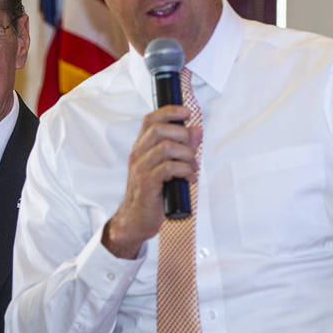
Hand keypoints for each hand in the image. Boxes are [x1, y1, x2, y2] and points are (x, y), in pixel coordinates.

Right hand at [102, 105, 200, 258]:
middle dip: (183, 135)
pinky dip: (185, 171)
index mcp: (141, 148)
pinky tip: (190, 179)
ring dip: (187, 155)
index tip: (187, 112)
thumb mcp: (167, 167)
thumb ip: (181, 148)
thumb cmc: (153, 194)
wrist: (136, 220)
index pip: (151, 119)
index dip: (170, 111)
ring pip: (167, 147)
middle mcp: (138, 155)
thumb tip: (197, 130)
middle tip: (192, 150)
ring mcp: (141, 169)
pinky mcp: (148, 184)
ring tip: (193, 168)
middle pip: (159, 129)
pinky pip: (169, 168)